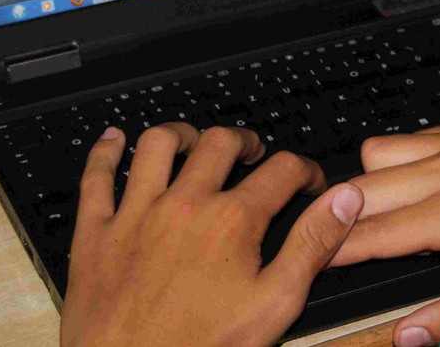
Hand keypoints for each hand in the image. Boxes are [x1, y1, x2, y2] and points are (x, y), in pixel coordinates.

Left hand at [60, 123, 364, 346]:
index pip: (282, 171)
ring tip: (196, 141)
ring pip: (158, 145)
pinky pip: (95, 177)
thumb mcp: (275, 306)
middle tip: (255, 154)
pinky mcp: (95, 234)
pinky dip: (105, 152)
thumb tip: (343, 200)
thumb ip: (312, 245)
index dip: (305, 170)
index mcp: (231, 221)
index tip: (309, 181)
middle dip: (245, 141)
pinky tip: (114, 139)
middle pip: (220, 143)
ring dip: (183, 133)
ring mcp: (135, 215)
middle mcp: (183, 205)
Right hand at [333, 96, 439, 345]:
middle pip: (360, 185)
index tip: (308, 266)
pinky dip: (401, 160)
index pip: (370, 234)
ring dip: (367, 181)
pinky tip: (417, 185)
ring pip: (379, 149)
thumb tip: (410, 338)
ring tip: (371, 214)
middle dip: (334, 217)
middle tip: (325, 244)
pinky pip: (415, 135)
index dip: (331, 253)